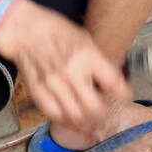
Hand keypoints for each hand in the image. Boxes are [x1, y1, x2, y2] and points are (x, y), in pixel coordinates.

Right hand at [0, 0, 130, 125]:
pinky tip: (72, 117)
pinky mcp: (38, 92)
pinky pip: (55, 116)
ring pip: (76, 117)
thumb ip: (98, 62)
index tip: (126, 96)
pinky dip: (67, 120)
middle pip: (95, 109)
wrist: (25, 30)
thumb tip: (113, 82)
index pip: (113, 84)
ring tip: (90, 116)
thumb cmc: (57, 31)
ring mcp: (53, 85)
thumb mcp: (86, 40)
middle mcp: (71, 73)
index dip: (125, 95)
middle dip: (105, 113)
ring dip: (87, 121)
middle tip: (106, 110)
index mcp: (87, 56)